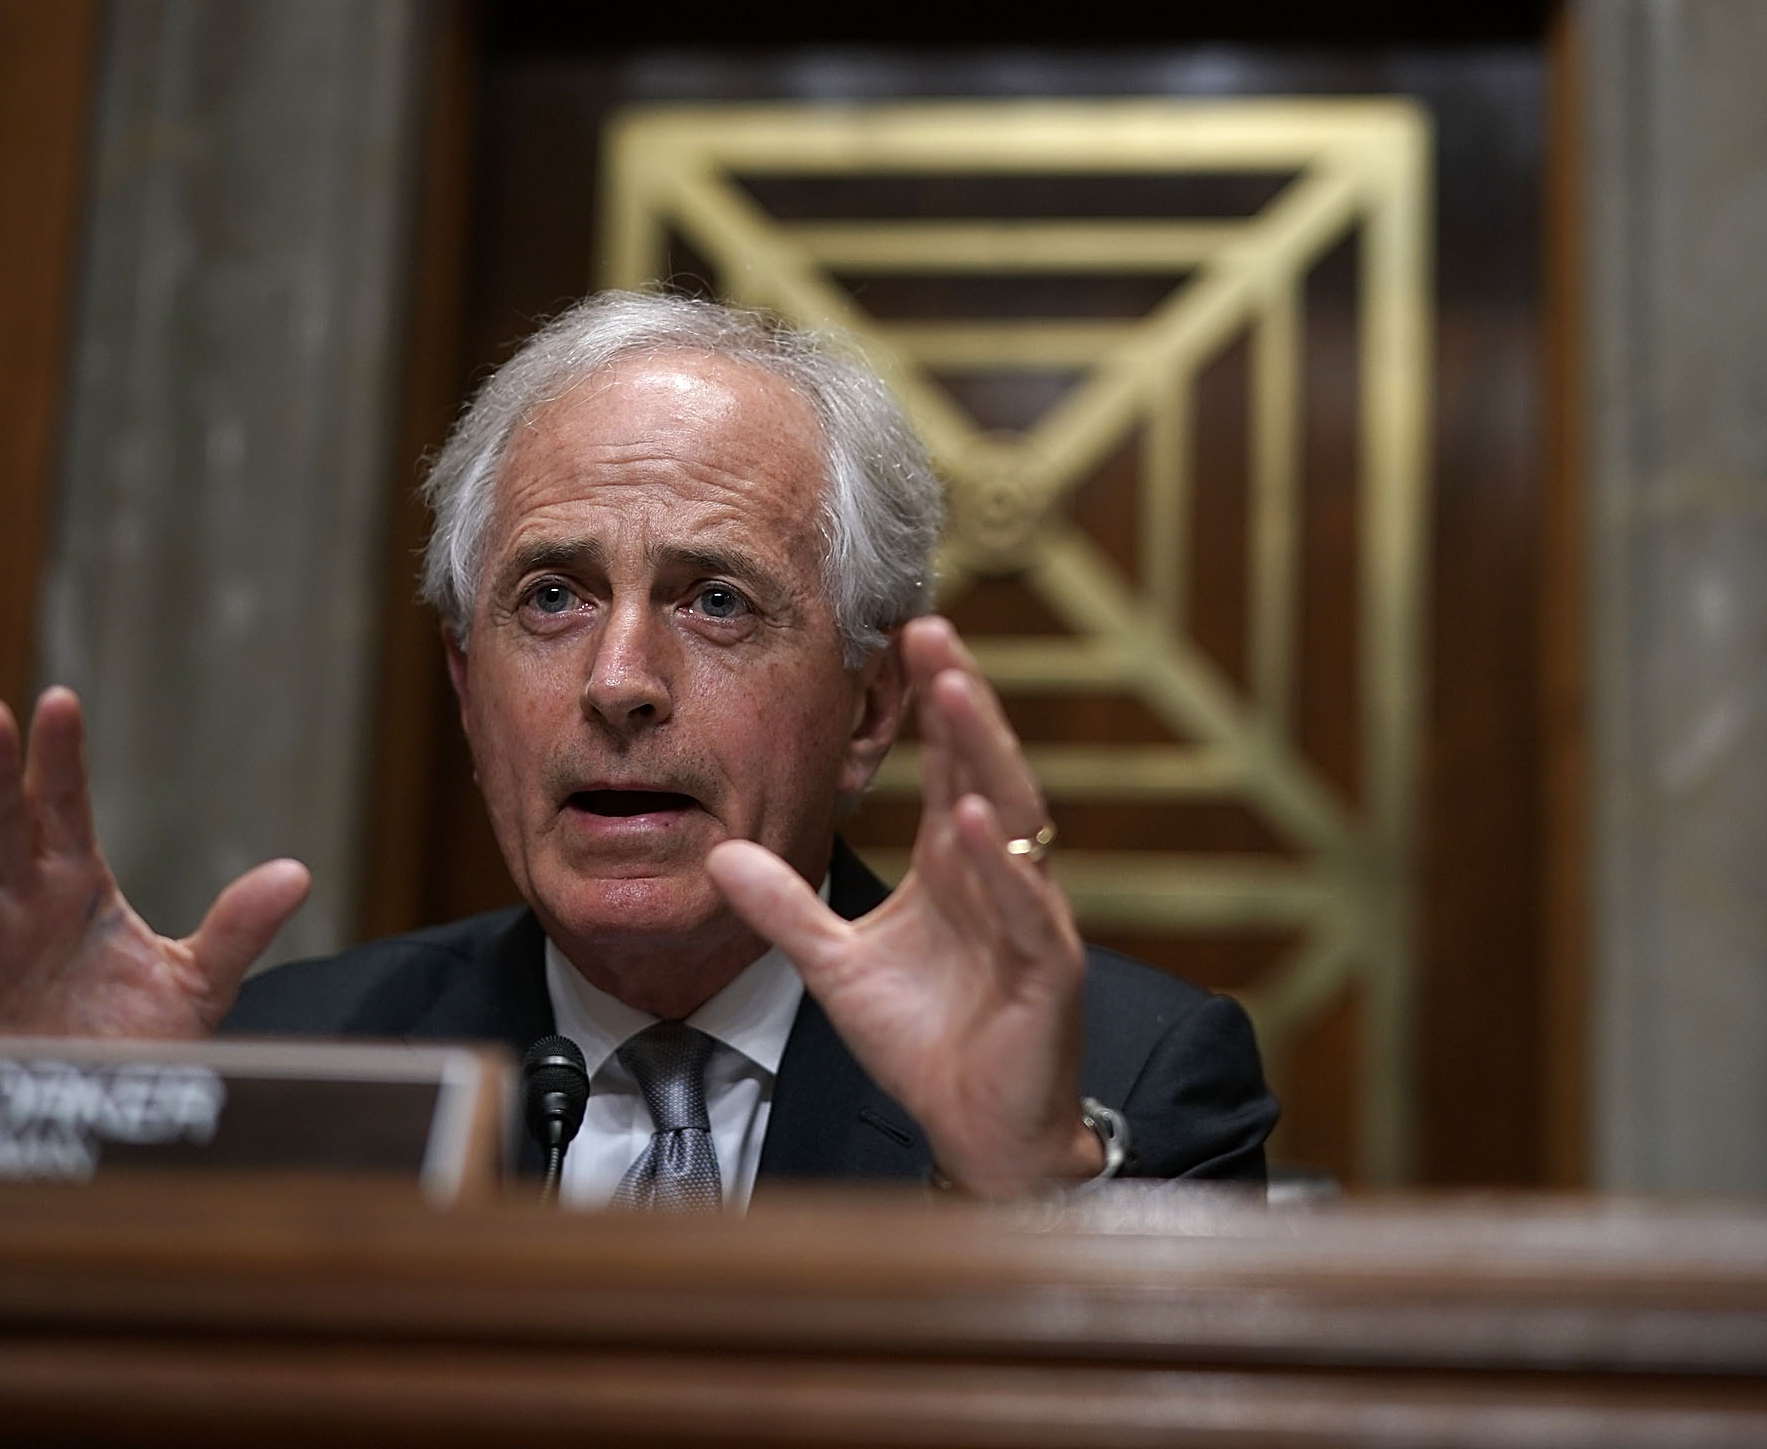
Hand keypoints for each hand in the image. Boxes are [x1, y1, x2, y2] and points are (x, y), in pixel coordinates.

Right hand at [0, 688, 309, 1036]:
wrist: (99, 1127)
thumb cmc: (137, 1049)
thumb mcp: (195, 985)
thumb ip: (236, 930)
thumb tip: (298, 873)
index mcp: (76, 887)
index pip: (63, 808)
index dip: (59, 758)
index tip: (58, 701)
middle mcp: (19, 906)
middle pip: (2, 826)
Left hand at [706, 618, 1102, 1193]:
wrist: (979, 1133)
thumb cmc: (926, 1044)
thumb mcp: (835, 967)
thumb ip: (784, 909)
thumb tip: (718, 852)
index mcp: (958, 867)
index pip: (952, 763)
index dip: (933, 702)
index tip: (909, 635)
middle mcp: (1002, 877)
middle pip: (986, 768)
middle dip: (962, 700)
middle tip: (933, 633)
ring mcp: (1032, 918)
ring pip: (1012, 822)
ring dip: (984, 755)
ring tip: (953, 693)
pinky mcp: (1048, 971)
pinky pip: (1026, 908)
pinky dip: (998, 866)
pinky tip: (970, 819)